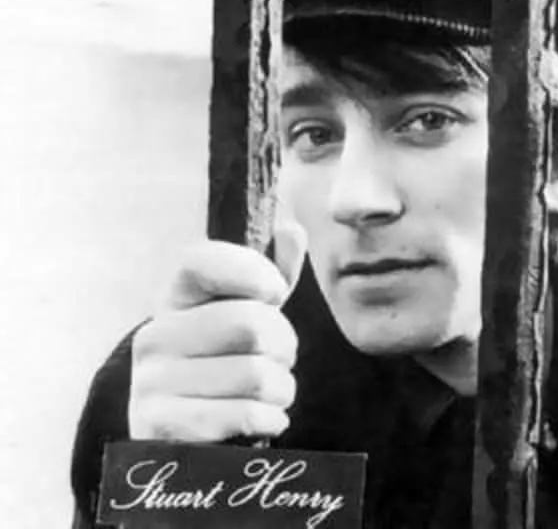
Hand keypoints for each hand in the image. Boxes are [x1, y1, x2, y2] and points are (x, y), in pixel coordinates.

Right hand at [128, 212, 307, 441]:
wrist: (188, 439)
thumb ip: (271, 276)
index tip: (274, 293)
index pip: (202, 260)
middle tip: (279, 359)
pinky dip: (270, 419)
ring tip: (269, 393)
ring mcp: (151, 383)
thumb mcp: (246, 317)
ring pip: (256, 375)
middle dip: (285, 346)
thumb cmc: (227, 366)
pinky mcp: (162, 428)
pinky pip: (246, 415)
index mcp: (174, 299)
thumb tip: (293, 232)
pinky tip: (262, 419)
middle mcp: (154, 336)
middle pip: (251, 325)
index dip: (252, 271)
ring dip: (282, 389)